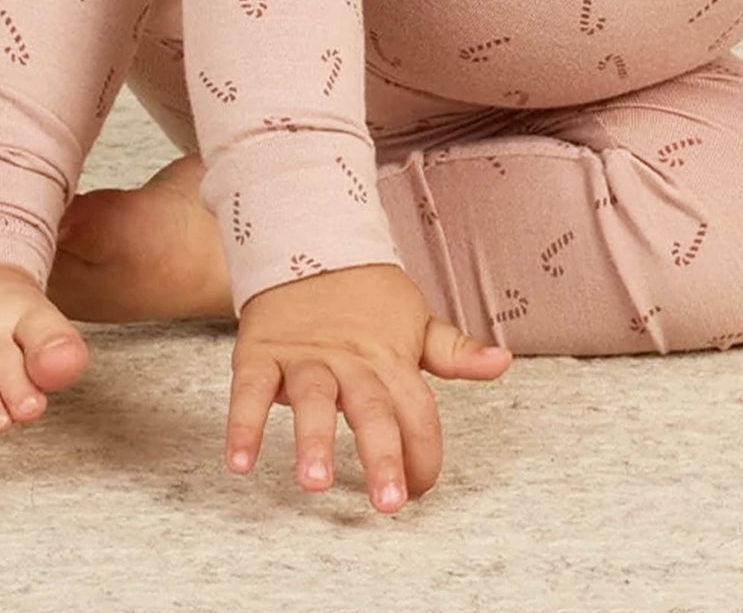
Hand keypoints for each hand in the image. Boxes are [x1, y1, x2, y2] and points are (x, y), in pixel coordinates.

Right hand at [225, 261, 511, 512]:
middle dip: (381, 456)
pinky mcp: (262, 354)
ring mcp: (306, 358)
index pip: (418, 411)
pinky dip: (243, 425)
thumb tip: (502, 362)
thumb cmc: (368, 297)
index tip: (422, 490)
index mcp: (391, 359)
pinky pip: (251, 392)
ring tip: (316, 481)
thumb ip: (455, 351)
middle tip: (388, 504)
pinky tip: (239, 462)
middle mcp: (351, 362)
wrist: (309, 240)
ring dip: (314, 440)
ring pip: (312, 400)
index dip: (424, 453)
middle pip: (372, 410)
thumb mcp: (416, 321)